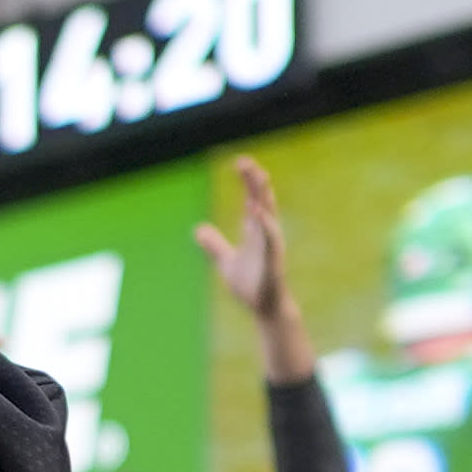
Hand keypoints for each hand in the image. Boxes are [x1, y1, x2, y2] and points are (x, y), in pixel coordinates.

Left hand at [191, 157, 312, 383]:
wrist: (264, 309)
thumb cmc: (250, 285)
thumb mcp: (225, 263)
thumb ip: (213, 245)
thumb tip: (198, 229)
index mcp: (255, 231)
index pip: (251, 200)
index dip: (247, 182)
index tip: (240, 162)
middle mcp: (265, 233)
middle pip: (260, 201)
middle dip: (254, 181)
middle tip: (245, 162)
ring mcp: (271, 245)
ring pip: (268, 215)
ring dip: (262, 196)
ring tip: (259, 176)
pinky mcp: (273, 261)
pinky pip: (270, 239)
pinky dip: (265, 225)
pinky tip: (258, 212)